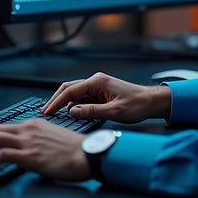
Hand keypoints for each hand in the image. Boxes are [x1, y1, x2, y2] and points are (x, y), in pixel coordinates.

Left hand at [0, 119, 89, 180]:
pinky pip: (0, 155)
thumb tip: (29, 152)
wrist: (88, 155)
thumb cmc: (77, 151)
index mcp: (36, 123)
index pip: (6, 126)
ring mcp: (27, 141)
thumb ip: (38, 142)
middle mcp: (29, 129)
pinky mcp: (28, 155)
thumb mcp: (54, 139)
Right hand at [42, 72, 170, 122]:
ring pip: (75, 94)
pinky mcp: (101, 94)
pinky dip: (75, 106)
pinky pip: (83, 98)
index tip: (47, 111)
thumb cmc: (138, 104)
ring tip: (56, 115)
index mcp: (98, 82)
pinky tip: (71, 114)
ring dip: (65, 104)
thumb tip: (73, 112)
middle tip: (46, 112)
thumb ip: (92, 111)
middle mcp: (96, 81)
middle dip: (56, 100)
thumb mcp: (114, 111)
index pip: (70, 90)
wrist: (151, 102)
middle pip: (69, 89)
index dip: (56, 102)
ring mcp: (98, 87)